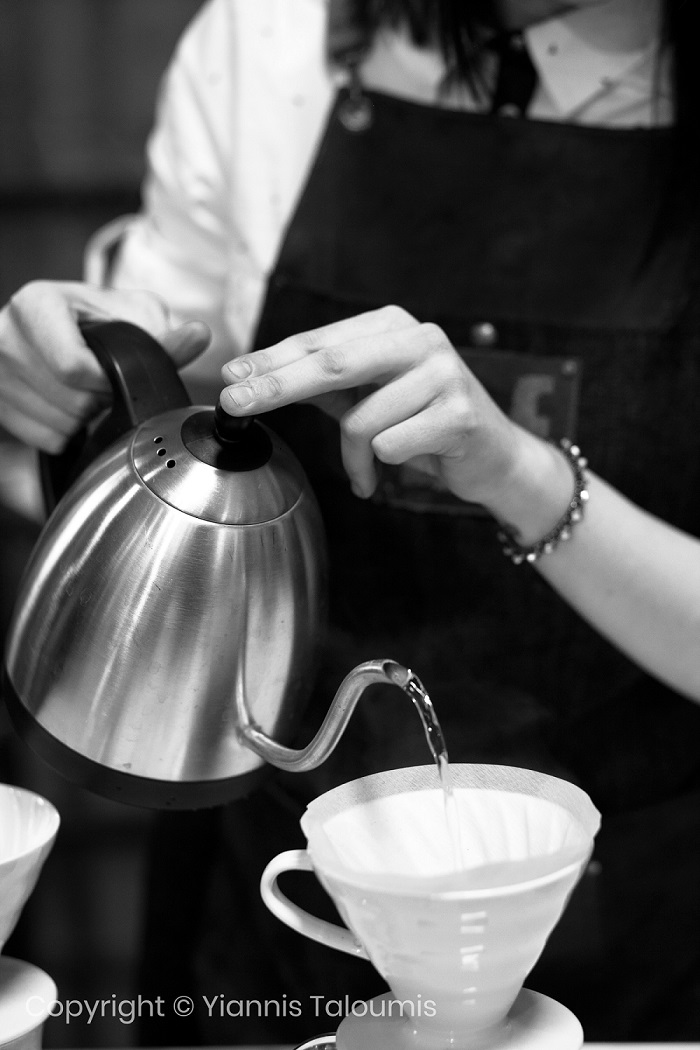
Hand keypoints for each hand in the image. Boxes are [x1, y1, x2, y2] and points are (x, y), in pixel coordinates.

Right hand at [0, 281, 210, 451]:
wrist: (58, 329)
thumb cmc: (96, 321)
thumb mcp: (133, 317)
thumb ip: (165, 336)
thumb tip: (198, 335)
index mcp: (37, 303)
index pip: (73, 367)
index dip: (106, 382)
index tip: (115, 375)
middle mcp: (5, 334)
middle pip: (68, 401)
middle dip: (99, 401)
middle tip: (103, 384)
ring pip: (57, 425)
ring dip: (84, 419)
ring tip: (84, 391)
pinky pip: (45, 440)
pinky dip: (66, 433)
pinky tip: (68, 406)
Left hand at [220, 305, 525, 509]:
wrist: (495, 456)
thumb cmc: (423, 424)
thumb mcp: (369, 397)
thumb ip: (323, 385)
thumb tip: (252, 379)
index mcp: (393, 326)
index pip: (319, 342)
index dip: (271, 360)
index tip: (230, 376)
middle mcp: (421, 339)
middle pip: (331, 363)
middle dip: (276, 386)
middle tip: (235, 404)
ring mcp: (444, 374)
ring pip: (361, 419)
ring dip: (352, 456)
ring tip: (364, 470)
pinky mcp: (460, 414)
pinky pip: (390, 446)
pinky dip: (379, 468)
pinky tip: (391, 473)